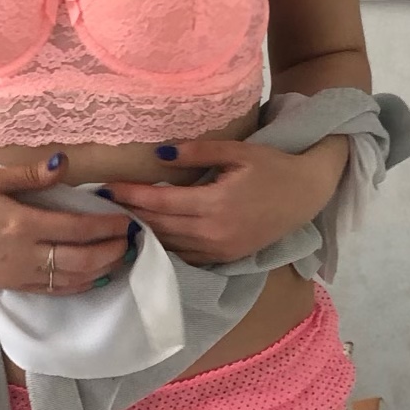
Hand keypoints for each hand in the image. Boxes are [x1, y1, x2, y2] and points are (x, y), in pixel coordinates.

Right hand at [0, 155, 135, 293]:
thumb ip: (30, 175)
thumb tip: (64, 163)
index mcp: (20, 224)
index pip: (76, 229)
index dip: (107, 226)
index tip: (127, 220)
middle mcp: (23, 254)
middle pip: (81, 259)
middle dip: (111, 251)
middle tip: (132, 240)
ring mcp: (18, 274)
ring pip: (70, 279)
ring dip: (101, 270)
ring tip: (121, 258)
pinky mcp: (12, 285)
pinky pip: (53, 291)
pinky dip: (79, 285)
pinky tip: (94, 277)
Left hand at [101, 137, 348, 264]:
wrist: (306, 195)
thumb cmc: (273, 167)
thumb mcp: (238, 151)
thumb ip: (199, 153)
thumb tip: (161, 154)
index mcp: (215, 204)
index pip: (162, 201)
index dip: (131, 195)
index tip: (106, 187)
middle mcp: (214, 232)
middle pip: (160, 225)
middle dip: (130, 214)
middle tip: (102, 203)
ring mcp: (219, 249)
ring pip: (169, 244)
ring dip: (143, 232)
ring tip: (118, 219)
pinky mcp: (224, 258)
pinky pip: (185, 254)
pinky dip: (163, 245)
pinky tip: (148, 235)